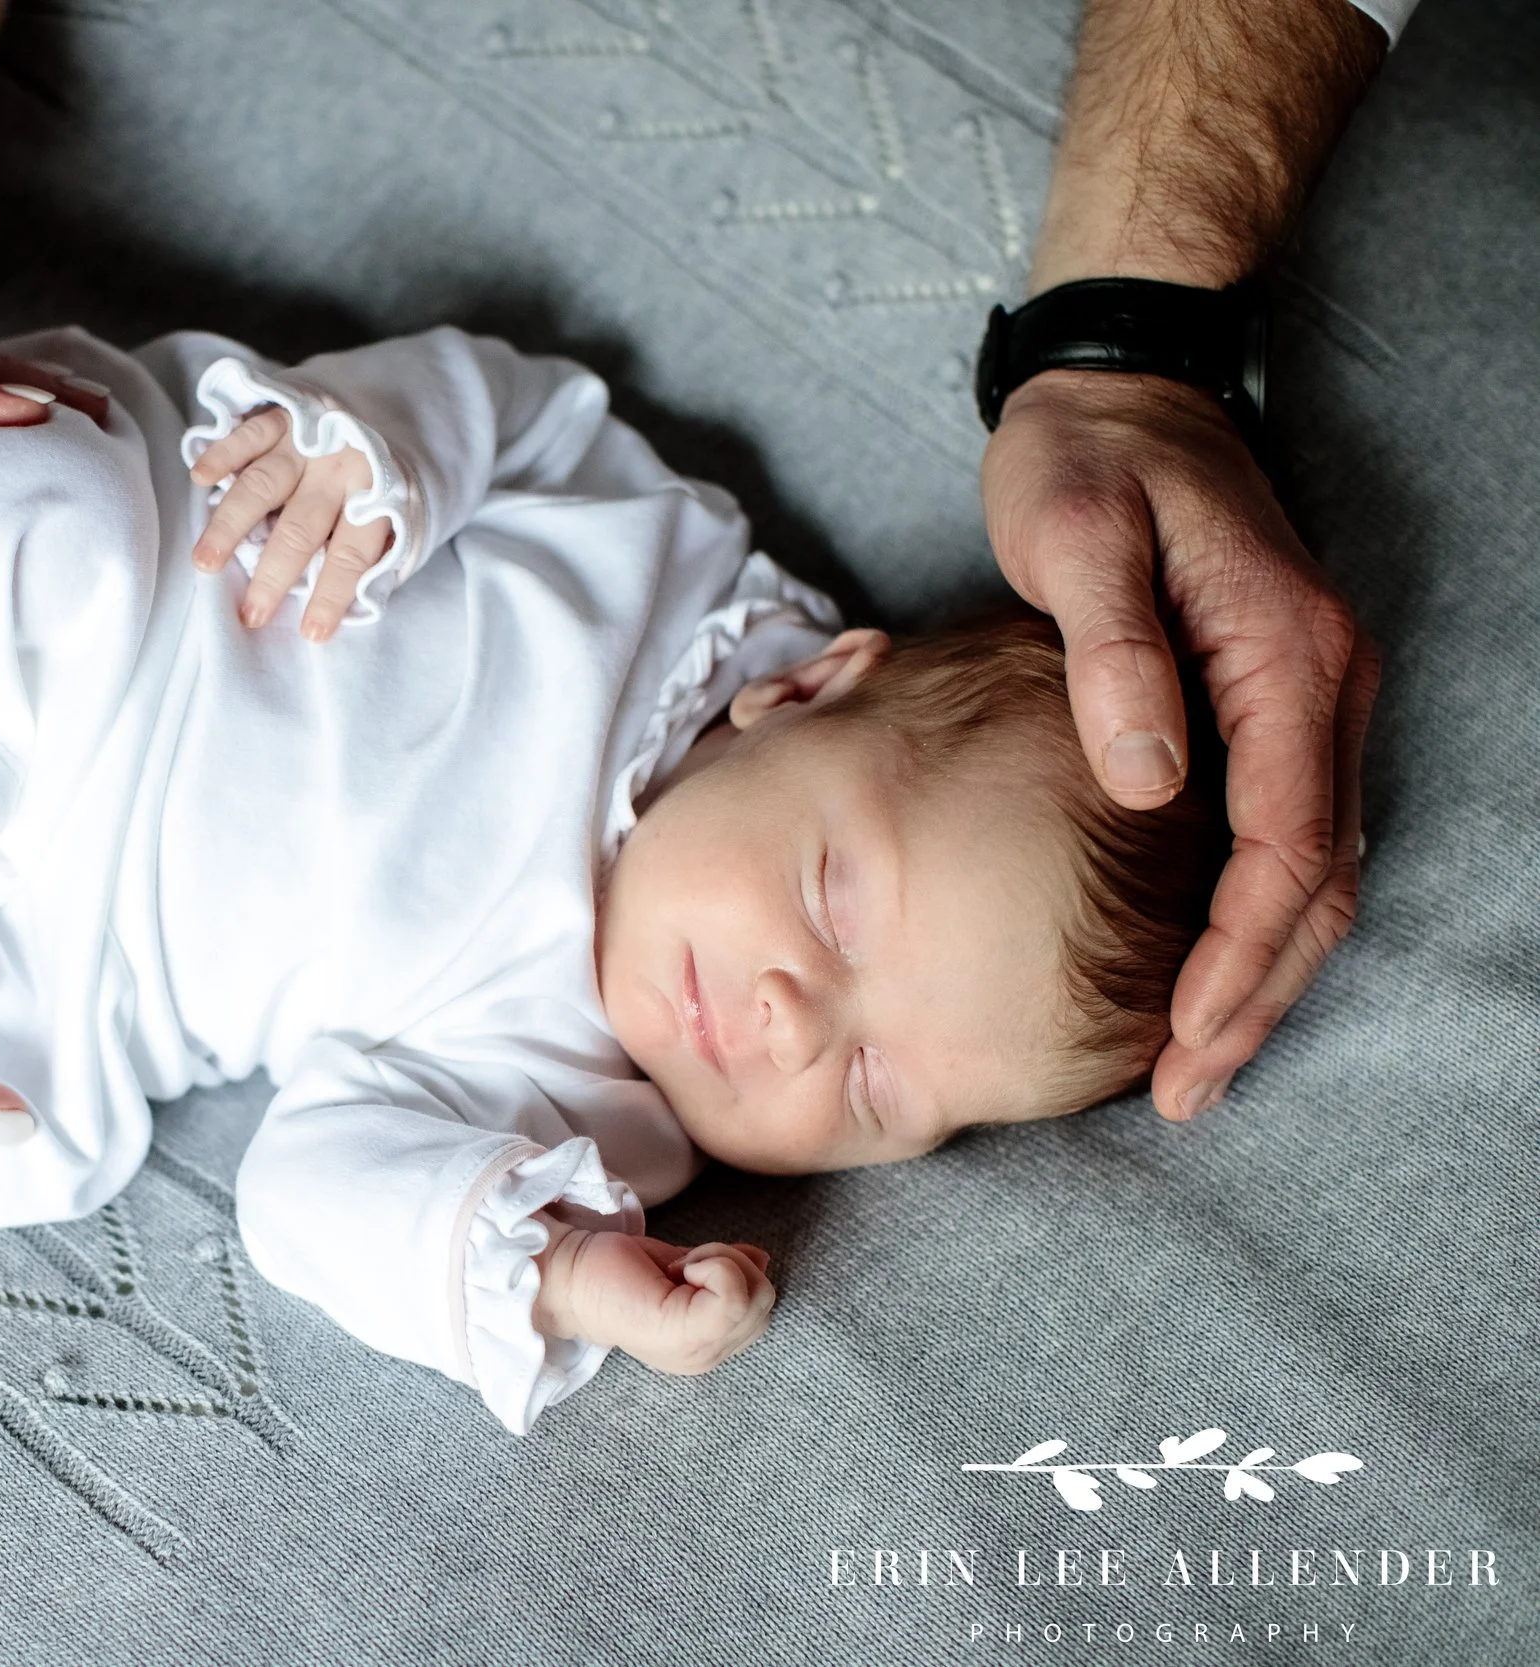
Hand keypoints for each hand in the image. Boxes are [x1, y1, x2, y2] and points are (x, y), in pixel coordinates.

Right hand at [188, 404, 393, 640]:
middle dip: (273, 575)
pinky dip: (224, 454)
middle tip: (250, 614)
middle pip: (301, 527)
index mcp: (377, 495)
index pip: (352, 554)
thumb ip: (378, 551)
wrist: (393, 400)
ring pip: (263, 485)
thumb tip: (355, 604)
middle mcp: (340, 467)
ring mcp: (306, 439)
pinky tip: (202, 478)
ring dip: (231, 525)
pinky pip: (249, 433)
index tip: (311, 634)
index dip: (332, 594)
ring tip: (205, 563)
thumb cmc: (385, 476)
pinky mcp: (281, 414)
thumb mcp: (400, 511)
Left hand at [530, 1227, 774, 1374]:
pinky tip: (676, 1269)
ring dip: (720, 1262)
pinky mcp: (681, 1334)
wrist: (569, 1275)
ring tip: (678, 1270)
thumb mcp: (685, 1268)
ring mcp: (696, 1352)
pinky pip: (732, 1294)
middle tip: (683, 1267)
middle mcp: (706, 1358)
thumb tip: (761, 1259)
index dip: (735, 1273)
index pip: (763, 1308)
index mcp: (708, 1347)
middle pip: (764, 1301)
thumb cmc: (617, 1271)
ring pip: (754, 1294)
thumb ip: (724, 1272)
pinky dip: (714, 1265)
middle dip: (732, 1265)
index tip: (690, 1269)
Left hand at [983, 371, 1376, 1121]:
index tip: (1181, 1038)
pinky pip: (1279, 831)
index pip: (1285, 842)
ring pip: (1310, 867)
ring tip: (1188, 1065)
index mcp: (1284, 651)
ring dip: (1258, 970)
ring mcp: (1302, 692)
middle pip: (1317, 878)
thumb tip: (1146, 783)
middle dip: (1255, 994)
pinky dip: (1246, 917)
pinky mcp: (1265, 700)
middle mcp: (1318, 681)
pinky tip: (1188, 972)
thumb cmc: (1085, 457)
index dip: (1237, 953)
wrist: (1116, 386)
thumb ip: (1112, 656)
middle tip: (1183, 1092)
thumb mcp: (1077, 535)